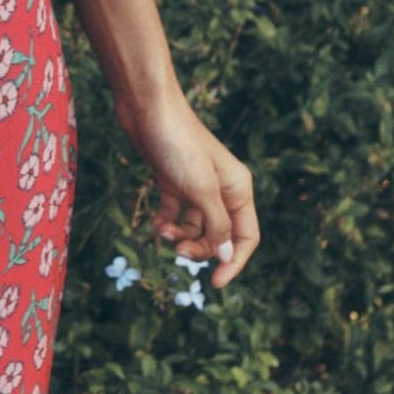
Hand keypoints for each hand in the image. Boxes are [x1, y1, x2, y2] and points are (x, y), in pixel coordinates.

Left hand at [116, 87, 258, 291]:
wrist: (147, 109)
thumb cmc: (178, 145)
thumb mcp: (201, 190)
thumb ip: (217, 225)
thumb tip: (228, 257)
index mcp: (239, 189)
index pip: (246, 237)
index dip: (234, 262)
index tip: (215, 284)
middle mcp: (222, 189)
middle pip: (219, 236)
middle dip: (200, 249)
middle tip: (177, 250)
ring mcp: (197, 186)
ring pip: (196, 227)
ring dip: (180, 236)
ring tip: (162, 232)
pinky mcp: (174, 181)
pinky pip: (176, 214)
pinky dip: (167, 223)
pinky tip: (156, 225)